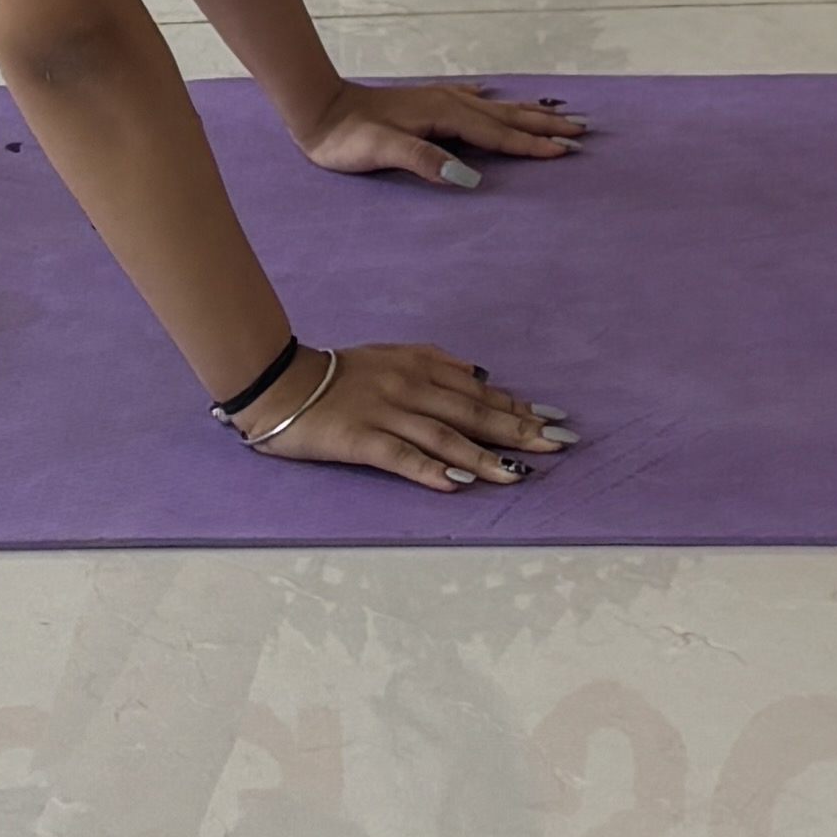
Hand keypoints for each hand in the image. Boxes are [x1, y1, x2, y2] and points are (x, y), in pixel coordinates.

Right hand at [246, 338, 574, 491]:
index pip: (478, 390)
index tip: (552, 420)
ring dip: (486, 456)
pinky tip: (457, 482)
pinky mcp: (360, 439)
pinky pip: (401, 456)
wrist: (278, 381)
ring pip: (445, 436)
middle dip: (518, 430)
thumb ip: (434, 362)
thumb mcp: (389, 354)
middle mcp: (409, 387)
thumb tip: (478, 374)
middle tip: (557, 445)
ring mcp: (385, 413)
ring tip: (520, 474)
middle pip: (472, 412)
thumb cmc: (335, 373)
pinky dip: (431, 469)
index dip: (517, 407)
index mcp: (418, 366)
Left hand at [301, 77, 590, 185]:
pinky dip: (488, 101)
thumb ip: (425, 161)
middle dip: (544, 125)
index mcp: (444, 116)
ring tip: (555, 115)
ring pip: (492, 108)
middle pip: (506, 117)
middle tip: (582, 130)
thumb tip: (469, 176)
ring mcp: (437, 100)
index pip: (498, 136)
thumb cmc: (346, 138)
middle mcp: (447, 103)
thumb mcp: (382, 152)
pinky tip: (490, 94)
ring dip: (525, 113)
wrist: (318, 110)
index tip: (566, 151)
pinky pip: (468, 100)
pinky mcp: (424, 103)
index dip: (532, 146)